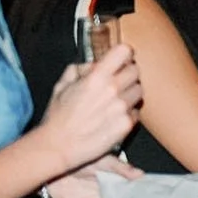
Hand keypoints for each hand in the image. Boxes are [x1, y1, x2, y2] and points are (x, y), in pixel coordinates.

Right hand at [38, 47, 141, 167]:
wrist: (58, 145)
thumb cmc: (58, 117)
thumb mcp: (62, 85)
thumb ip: (80, 69)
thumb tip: (95, 65)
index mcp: (96, 77)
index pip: (124, 52)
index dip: (123, 54)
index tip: (121, 59)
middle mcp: (112, 90)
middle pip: (135, 70)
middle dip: (126, 74)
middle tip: (116, 82)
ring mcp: (122, 107)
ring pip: (139, 90)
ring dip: (129, 93)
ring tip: (114, 101)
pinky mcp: (127, 124)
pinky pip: (136, 111)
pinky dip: (128, 112)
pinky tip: (114, 117)